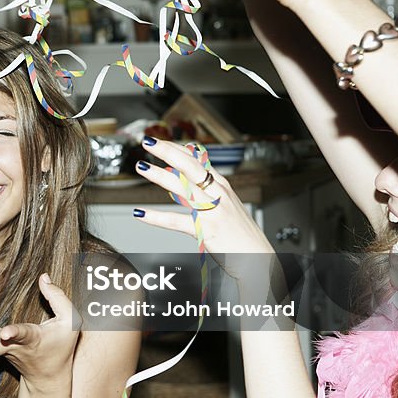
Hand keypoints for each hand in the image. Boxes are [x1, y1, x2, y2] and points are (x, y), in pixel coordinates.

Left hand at [0, 274, 78, 388]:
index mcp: (32, 338)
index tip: (5, 334)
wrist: (48, 376)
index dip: (14, 333)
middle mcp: (12, 344)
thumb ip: (58, 297)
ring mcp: (0, 348)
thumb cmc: (60, 346)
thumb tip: (43, 277)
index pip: (23, 333)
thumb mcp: (70, 321)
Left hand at [133, 139, 274, 269]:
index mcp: (221, 186)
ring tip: (142, 167)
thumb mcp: (226, 204)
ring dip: (159, 175)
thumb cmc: (239, 232)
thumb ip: (206, 188)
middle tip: (148, 142)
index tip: (159, 140)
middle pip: (190, 166)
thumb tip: (183, 173)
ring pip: (182, 188)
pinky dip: (156, 217)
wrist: (257, 257)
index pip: (197, 159)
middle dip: (168, 152)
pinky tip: (140, 213)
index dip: (176, 148)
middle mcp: (217, 194)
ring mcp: (212, 211)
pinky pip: (175, 221)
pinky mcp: (205, 230)